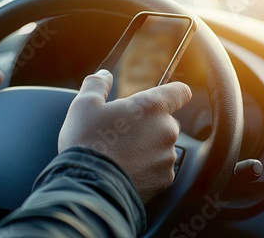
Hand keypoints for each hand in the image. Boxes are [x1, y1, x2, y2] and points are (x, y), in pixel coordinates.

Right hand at [58, 69, 191, 202]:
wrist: (89, 187)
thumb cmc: (87, 143)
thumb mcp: (84, 105)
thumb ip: (97, 85)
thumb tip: (103, 76)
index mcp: (152, 107)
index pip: (180, 92)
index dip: (172, 93)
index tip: (163, 97)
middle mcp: (167, 130)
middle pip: (166, 121)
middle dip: (148, 124)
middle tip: (122, 133)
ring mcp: (167, 157)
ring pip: (162, 146)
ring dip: (147, 147)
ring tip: (120, 155)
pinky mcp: (164, 180)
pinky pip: (158, 169)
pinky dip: (146, 169)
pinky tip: (125, 170)